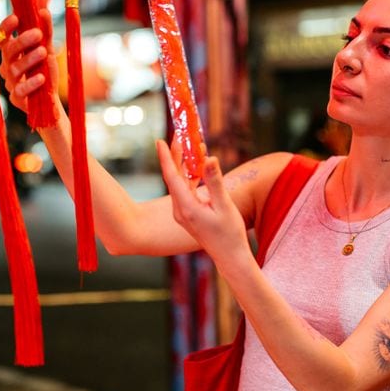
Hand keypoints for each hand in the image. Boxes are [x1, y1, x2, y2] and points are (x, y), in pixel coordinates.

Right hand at [0, 8, 57, 112]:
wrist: (49, 100)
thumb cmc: (44, 72)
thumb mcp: (47, 50)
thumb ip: (46, 32)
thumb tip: (43, 11)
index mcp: (11, 53)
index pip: (2, 38)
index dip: (6, 27)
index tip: (16, 17)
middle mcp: (8, 66)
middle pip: (8, 52)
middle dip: (22, 41)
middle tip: (37, 33)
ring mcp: (11, 83)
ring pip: (14, 70)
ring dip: (29, 59)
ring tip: (43, 52)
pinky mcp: (17, 99)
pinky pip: (20, 90)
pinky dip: (30, 83)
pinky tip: (41, 78)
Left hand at [156, 139, 248, 262]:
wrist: (229, 257)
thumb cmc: (229, 234)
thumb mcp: (224, 206)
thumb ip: (215, 182)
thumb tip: (209, 158)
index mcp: (187, 208)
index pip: (172, 177)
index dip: (166, 157)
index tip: (160, 141)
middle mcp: (181, 210)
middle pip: (174, 176)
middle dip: (176, 154)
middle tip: (179, 133)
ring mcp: (183, 212)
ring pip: (180, 182)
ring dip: (184, 163)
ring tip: (188, 143)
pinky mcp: (189, 213)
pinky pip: (186, 189)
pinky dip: (190, 175)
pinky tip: (197, 164)